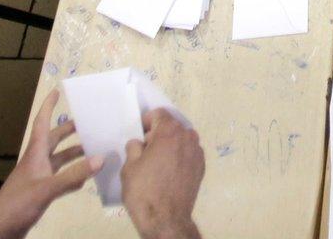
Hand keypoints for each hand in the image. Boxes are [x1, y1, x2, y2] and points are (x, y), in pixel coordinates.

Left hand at [0, 89, 96, 238]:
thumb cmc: (18, 204)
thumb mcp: (47, 188)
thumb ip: (73, 175)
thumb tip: (100, 158)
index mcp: (35, 155)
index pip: (41, 124)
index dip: (48, 107)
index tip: (56, 92)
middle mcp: (36, 163)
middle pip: (52, 140)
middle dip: (68, 130)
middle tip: (88, 122)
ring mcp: (37, 178)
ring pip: (57, 159)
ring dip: (73, 153)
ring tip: (93, 148)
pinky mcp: (39, 193)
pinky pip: (59, 178)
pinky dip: (72, 175)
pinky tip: (84, 178)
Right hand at [121, 108, 205, 238]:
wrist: (165, 219)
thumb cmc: (144, 190)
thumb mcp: (130, 166)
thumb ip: (134, 147)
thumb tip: (139, 143)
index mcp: (170, 132)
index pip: (159, 114)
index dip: (147, 122)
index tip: (140, 135)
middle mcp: (188, 138)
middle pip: (171, 127)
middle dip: (158, 134)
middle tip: (145, 151)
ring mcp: (198, 153)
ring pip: (181, 140)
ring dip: (170, 145)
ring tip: (157, 163)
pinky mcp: (201, 168)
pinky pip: (188, 154)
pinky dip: (179, 157)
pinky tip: (169, 173)